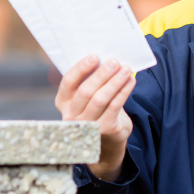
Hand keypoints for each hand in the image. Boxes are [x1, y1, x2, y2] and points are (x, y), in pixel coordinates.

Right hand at [55, 55, 136, 181]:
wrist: (108, 137)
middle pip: (85, 91)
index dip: (80, 69)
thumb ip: (90, 79)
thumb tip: (104, 58)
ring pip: (100, 99)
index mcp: (63, 101)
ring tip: (125, 70)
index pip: (68, 83)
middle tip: (114, 61)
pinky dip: (123, 92)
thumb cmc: (97, 107)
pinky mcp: (104, 129)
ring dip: (114, 82)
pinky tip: (130, 81)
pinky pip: (114, 107)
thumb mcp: (88, 95)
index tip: (94, 56)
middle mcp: (71, 115)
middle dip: (101, 75)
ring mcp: (87, 125)